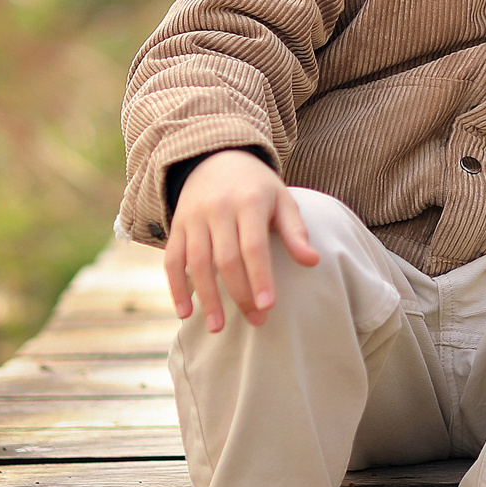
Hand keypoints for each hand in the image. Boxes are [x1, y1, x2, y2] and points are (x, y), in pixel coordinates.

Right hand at [164, 149, 320, 331]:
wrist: (214, 158)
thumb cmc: (257, 188)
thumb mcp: (281, 200)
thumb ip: (295, 231)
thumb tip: (313, 262)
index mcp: (248, 202)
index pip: (254, 245)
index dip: (260, 277)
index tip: (269, 306)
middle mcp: (217, 209)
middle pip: (226, 259)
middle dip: (240, 294)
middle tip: (256, 321)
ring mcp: (193, 218)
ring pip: (196, 263)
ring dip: (207, 298)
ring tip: (218, 328)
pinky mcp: (176, 227)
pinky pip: (172, 260)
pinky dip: (176, 288)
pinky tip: (184, 313)